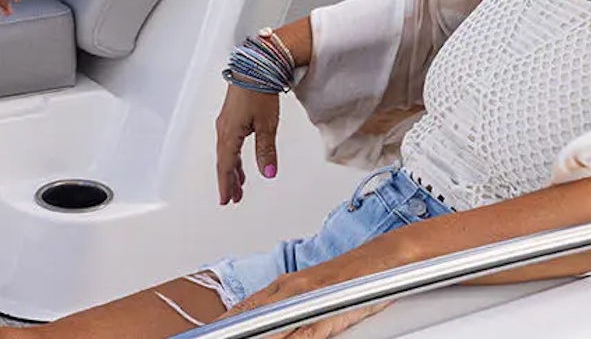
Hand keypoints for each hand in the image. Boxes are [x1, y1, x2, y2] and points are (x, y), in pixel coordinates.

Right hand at [215, 82, 280, 204]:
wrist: (256, 64)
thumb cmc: (259, 89)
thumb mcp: (267, 124)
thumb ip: (266, 151)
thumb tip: (268, 172)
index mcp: (229, 134)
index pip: (226, 166)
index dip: (227, 185)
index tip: (227, 200)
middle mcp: (223, 129)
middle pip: (224, 161)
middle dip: (229, 180)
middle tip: (234, 197)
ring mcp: (226, 120)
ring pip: (227, 151)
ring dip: (232, 168)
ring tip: (239, 182)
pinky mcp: (232, 113)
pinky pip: (230, 140)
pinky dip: (234, 154)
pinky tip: (241, 157)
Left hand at [228, 265, 389, 338]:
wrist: (381, 260)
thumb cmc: (348, 279)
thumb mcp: (310, 290)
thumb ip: (286, 307)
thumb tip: (263, 324)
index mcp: (285, 285)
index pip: (246, 306)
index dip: (227, 321)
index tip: (209, 333)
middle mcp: (292, 288)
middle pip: (253, 313)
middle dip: (234, 328)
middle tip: (215, 337)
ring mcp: (310, 299)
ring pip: (275, 324)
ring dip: (258, 335)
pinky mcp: (329, 310)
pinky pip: (306, 332)